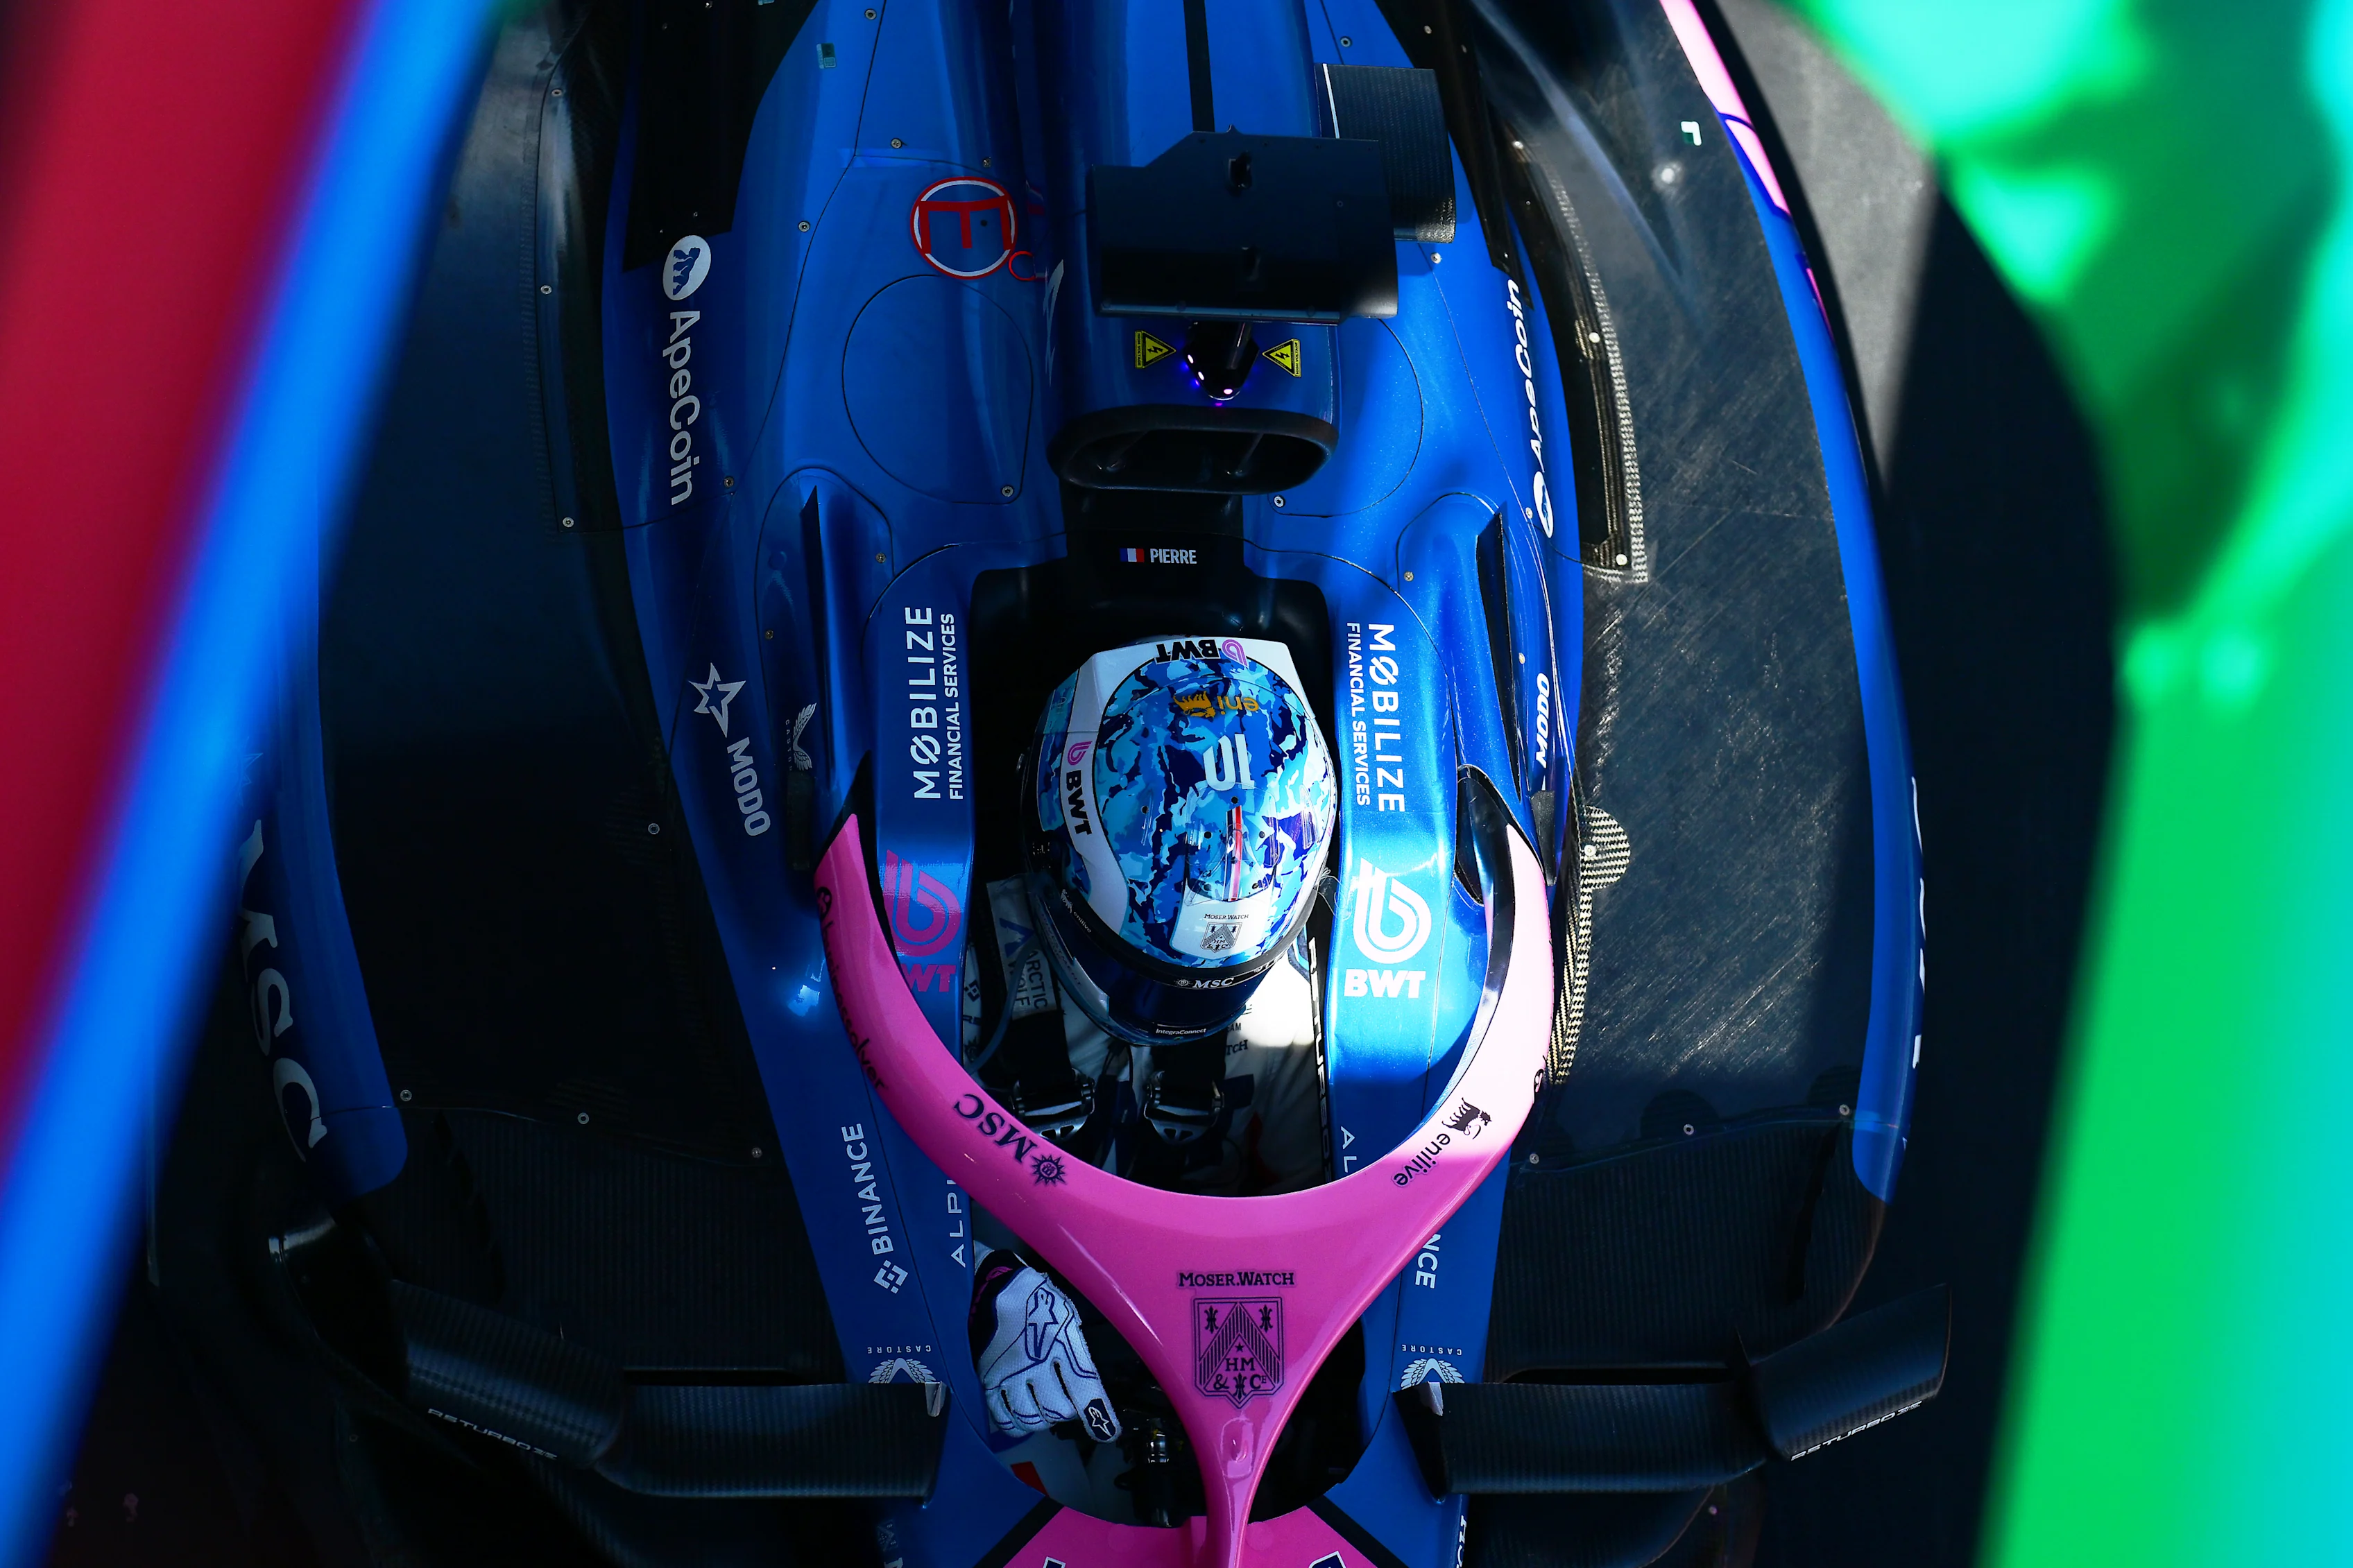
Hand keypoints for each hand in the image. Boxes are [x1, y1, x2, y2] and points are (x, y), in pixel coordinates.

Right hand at [972, 1262, 1121, 1442]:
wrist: (995, 1289)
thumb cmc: (1039, 1302)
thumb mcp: (1068, 1319)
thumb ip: (1078, 1351)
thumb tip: (1090, 1385)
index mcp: (1063, 1343)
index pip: (1084, 1385)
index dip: (1097, 1413)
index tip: (1108, 1433)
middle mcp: (1037, 1363)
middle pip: (1057, 1409)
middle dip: (1066, 1411)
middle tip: (1065, 1403)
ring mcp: (1010, 1374)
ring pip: (1030, 1417)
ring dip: (1042, 1420)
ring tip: (1043, 1409)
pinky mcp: (988, 1381)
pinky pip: (1003, 1417)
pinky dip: (1015, 1423)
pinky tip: (1021, 1416)